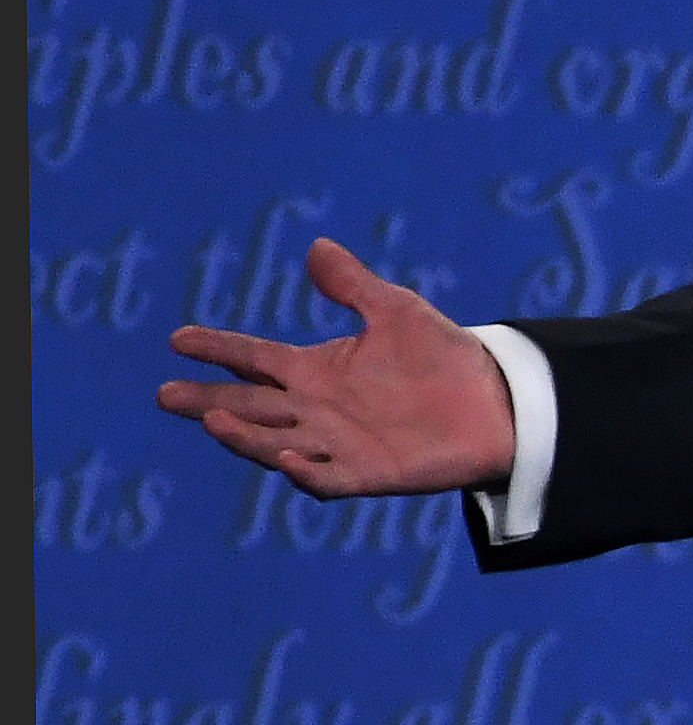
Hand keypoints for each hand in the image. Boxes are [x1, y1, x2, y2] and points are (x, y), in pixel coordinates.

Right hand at [156, 238, 516, 498]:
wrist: (496, 401)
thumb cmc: (443, 357)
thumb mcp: (396, 311)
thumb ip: (353, 285)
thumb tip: (316, 246)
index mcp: (315, 371)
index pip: (254, 359)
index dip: (218, 349)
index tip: (178, 339)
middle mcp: (316, 410)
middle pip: (248, 405)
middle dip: (206, 399)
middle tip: (166, 394)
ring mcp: (337, 444)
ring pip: (273, 443)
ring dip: (242, 435)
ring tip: (212, 417)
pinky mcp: (367, 473)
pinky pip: (325, 478)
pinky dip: (303, 471)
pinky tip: (285, 457)